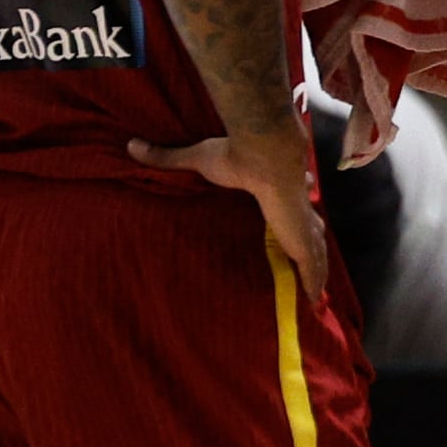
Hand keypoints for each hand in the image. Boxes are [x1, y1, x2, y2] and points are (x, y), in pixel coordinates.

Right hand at [132, 126, 328, 297]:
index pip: (289, 206)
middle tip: (306, 262)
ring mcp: (302, 224)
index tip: (291, 223)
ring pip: (314, 252)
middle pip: (308, 230)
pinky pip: (311, 267)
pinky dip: (314, 283)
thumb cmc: (235, 155)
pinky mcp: (302, 239)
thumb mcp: (197, 158)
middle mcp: (295, 208)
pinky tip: (315, 301)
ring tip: (315, 290)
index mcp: (277, 190)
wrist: (264, 153)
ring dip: (315, 270)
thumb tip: (131, 144)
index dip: (293, 215)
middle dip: (308, 245)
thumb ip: (167, 157)